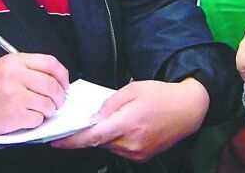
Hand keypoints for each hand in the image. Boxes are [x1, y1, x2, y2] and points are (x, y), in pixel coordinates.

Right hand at [0, 53, 68, 136]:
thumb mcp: (4, 66)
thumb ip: (28, 68)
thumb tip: (56, 79)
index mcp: (15, 61)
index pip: (51, 63)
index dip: (62, 75)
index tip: (63, 84)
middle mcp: (16, 76)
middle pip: (53, 86)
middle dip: (59, 97)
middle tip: (56, 101)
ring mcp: (16, 96)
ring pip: (49, 104)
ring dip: (48, 110)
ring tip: (37, 109)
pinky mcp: (15, 115)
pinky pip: (38, 119)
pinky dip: (36, 120)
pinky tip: (25, 116)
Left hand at [52, 78, 208, 161]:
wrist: (188, 109)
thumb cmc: (161, 95)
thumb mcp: (132, 89)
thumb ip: (109, 104)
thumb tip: (92, 117)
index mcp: (127, 124)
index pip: (92, 137)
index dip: (71, 141)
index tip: (56, 141)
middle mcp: (131, 143)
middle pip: (99, 142)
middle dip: (87, 133)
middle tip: (79, 121)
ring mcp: (137, 152)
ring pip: (109, 146)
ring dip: (103, 135)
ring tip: (108, 119)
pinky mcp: (142, 156)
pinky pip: (120, 149)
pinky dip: (114, 139)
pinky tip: (119, 126)